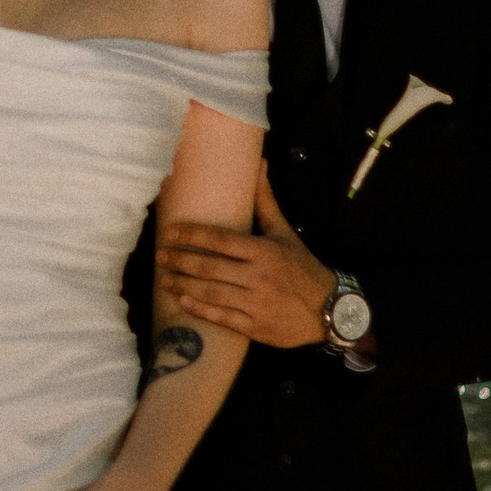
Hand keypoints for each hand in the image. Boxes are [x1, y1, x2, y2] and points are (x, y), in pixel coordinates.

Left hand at [153, 167, 334, 350]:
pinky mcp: (257, 327)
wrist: (331, 310)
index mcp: (265, 251)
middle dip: (180, 261)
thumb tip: (260, 162)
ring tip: (165, 278)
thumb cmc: (303, 267)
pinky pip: (223, 318)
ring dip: (184, 285)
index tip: (171, 232)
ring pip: (212, 293)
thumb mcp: (285, 233)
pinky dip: (200, 310)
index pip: (221, 240)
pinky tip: (183, 302)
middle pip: (210, 267)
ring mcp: (258, 303)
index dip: (192, 235)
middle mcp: (260, 277)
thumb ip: (266, 201)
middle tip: (159, 256)